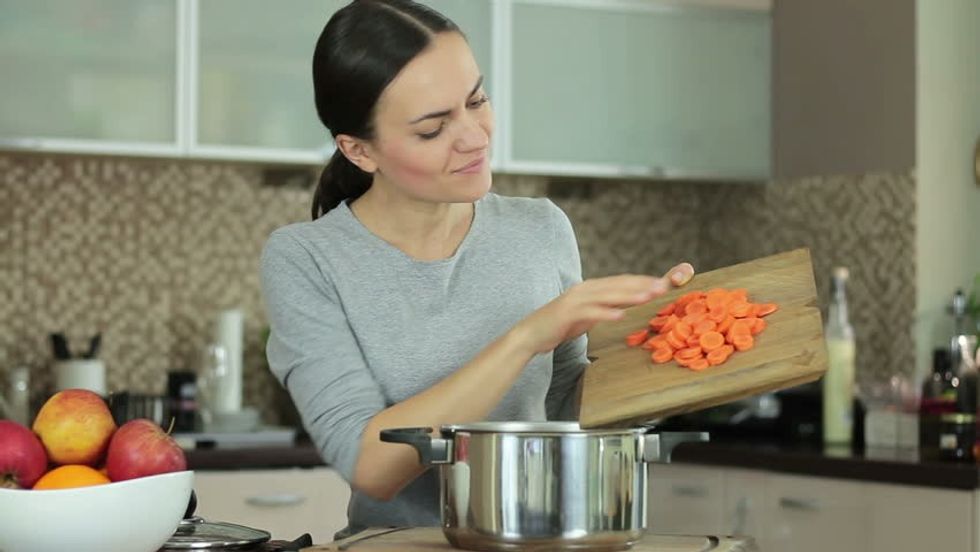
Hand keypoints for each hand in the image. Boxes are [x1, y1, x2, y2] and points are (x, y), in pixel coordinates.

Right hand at [513, 263, 694, 354]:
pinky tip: (620, 314)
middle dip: (641, 286)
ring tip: (648, 297)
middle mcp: (584, 289)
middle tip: (662, 287)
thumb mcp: (585, 315)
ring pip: (607, 295)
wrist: (531, 334)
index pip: (620, 282)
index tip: (662, 284)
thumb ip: (601, 309)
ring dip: (629, 295)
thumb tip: (620, 307)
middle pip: (617, 285)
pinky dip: (606, 312)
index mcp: (589, 288)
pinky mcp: (567, 313)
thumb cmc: (558, 325)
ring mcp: (575, 300)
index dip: (641, 282)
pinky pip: (590, 312)